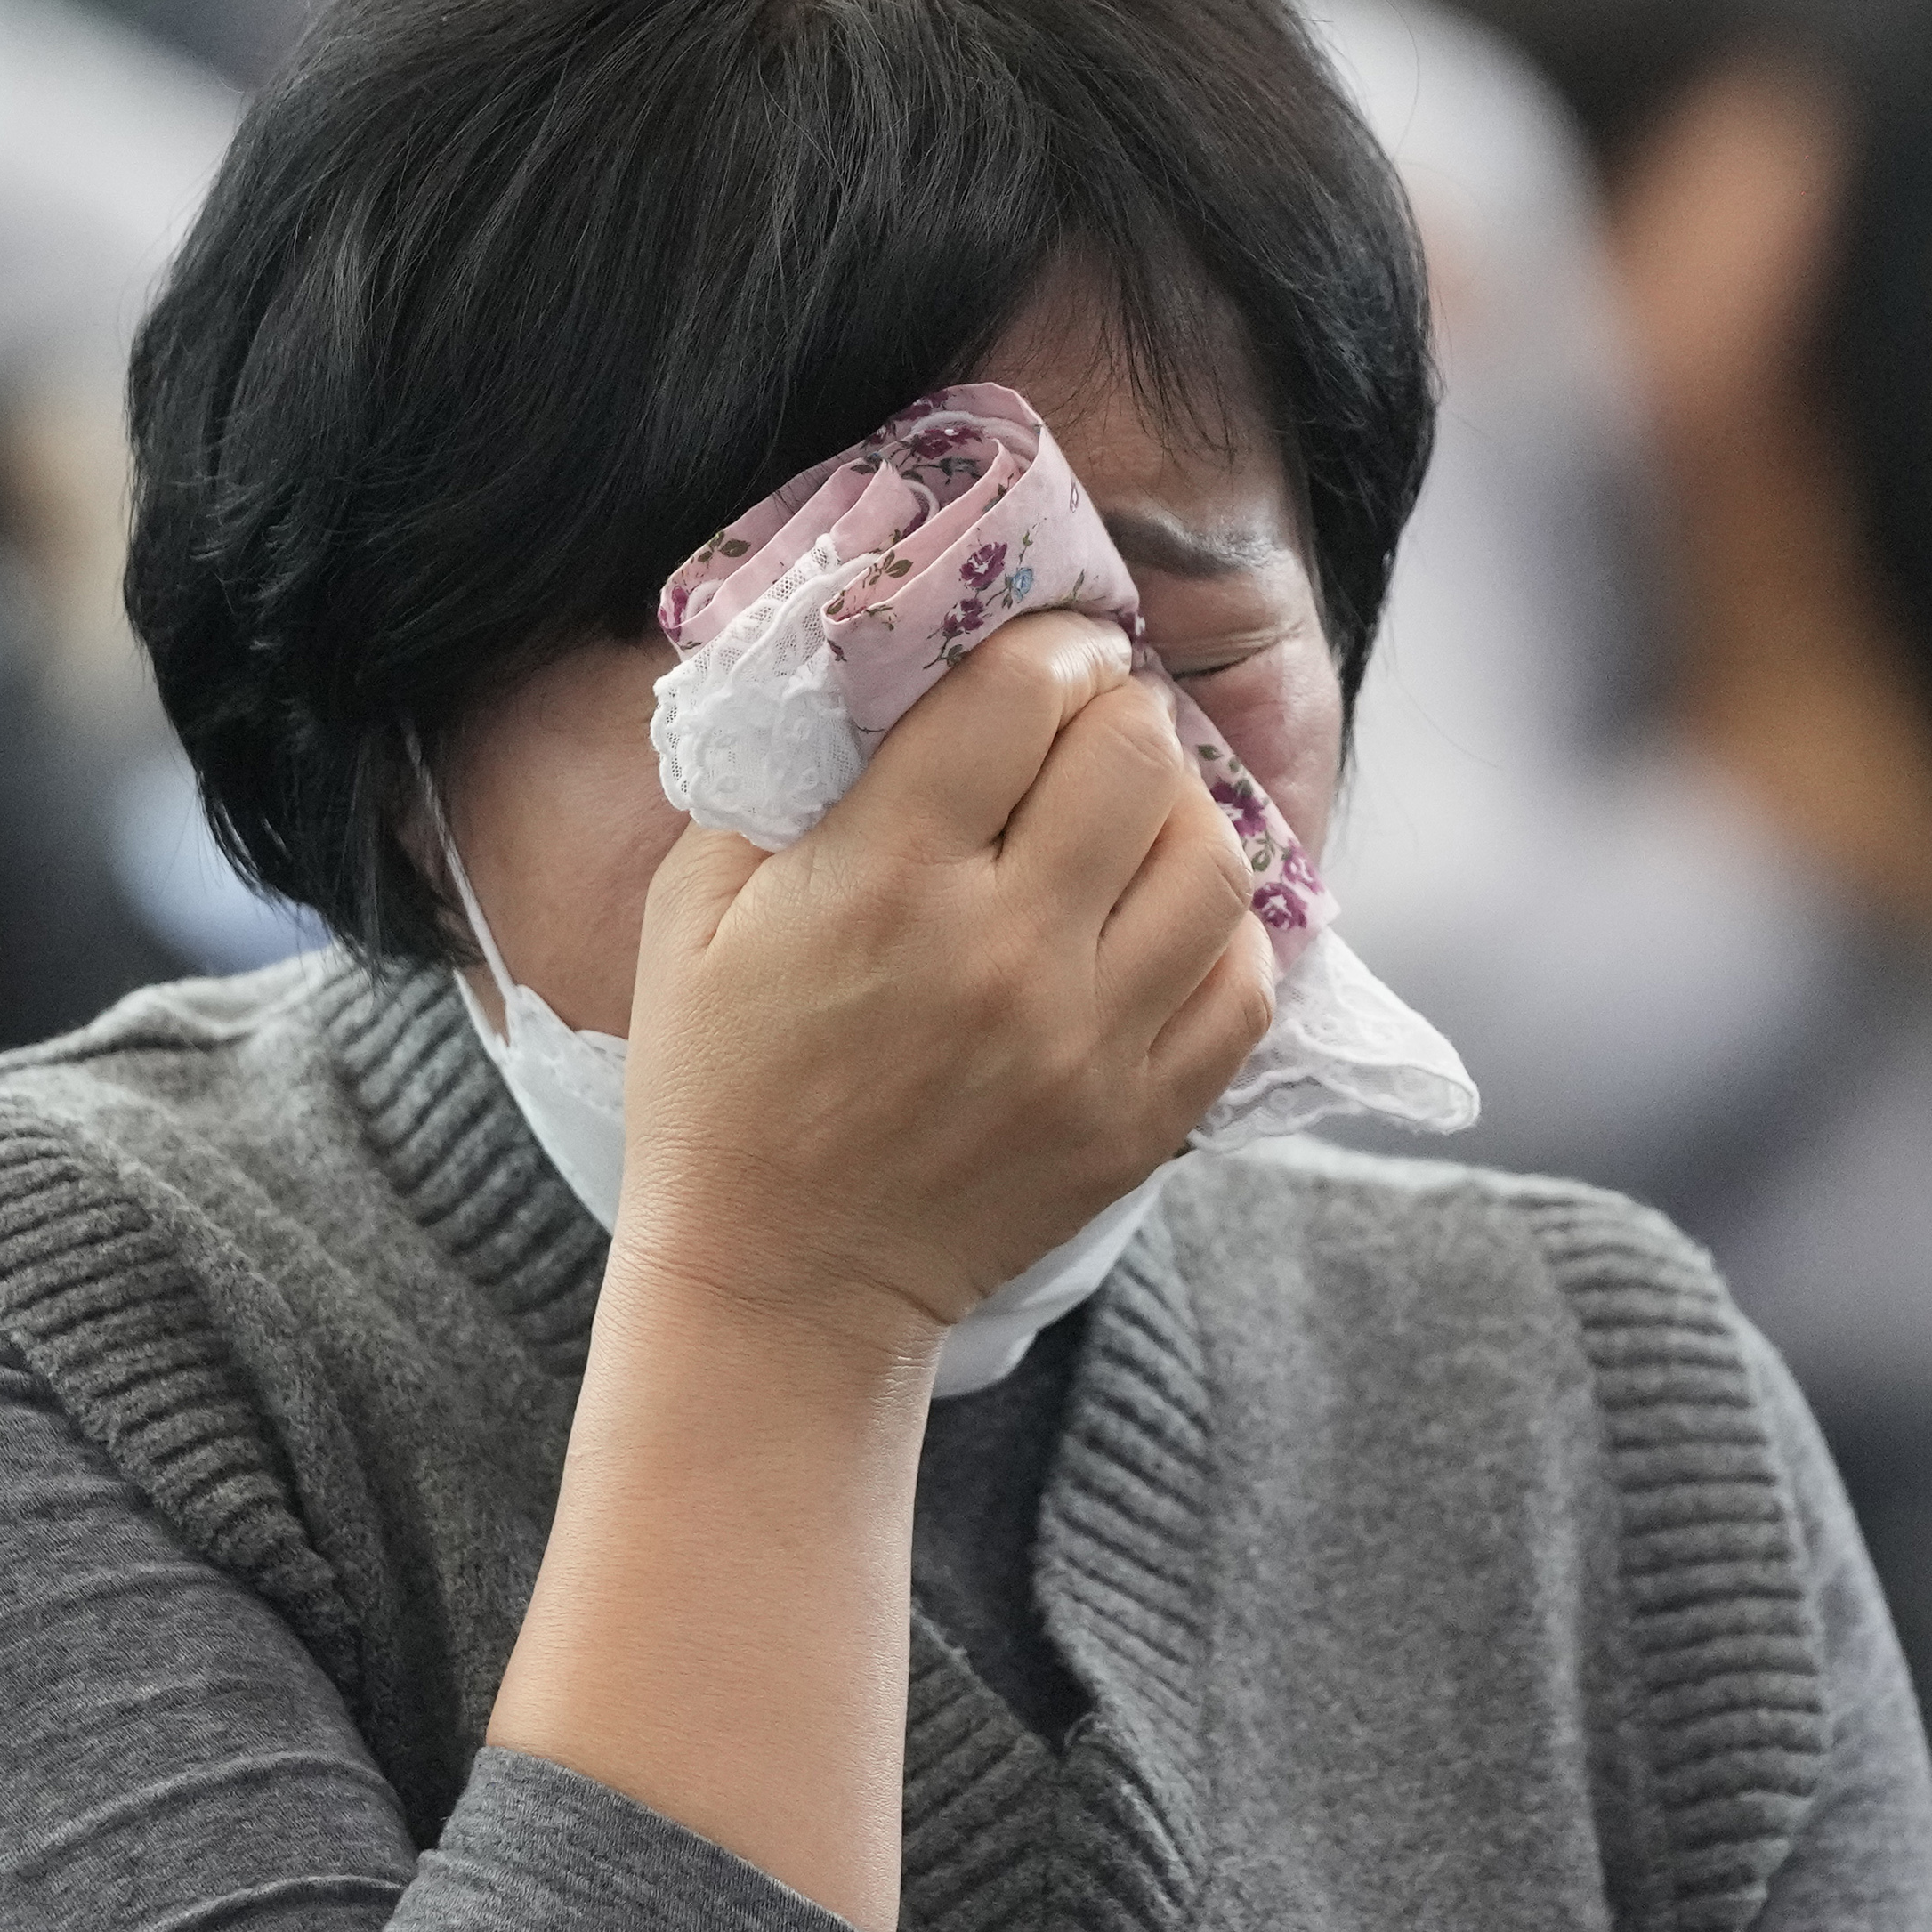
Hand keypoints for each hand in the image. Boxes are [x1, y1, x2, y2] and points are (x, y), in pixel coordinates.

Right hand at [611, 610, 1271, 1364]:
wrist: (781, 1287)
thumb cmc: (719, 1088)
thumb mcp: (688, 914)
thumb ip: (771, 784)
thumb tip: (863, 678)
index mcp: (885, 881)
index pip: (1019, 695)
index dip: (1046, 644)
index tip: (1044, 650)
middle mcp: (1006, 952)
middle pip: (1135, 757)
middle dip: (1117, 710)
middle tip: (1089, 720)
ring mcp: (1089, 1042)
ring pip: (1213, 863)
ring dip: (1180, 813)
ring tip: (1133, 816)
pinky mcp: (1141, 1118)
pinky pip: (1243, 986)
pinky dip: (1220, 933)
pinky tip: (1162, 919)